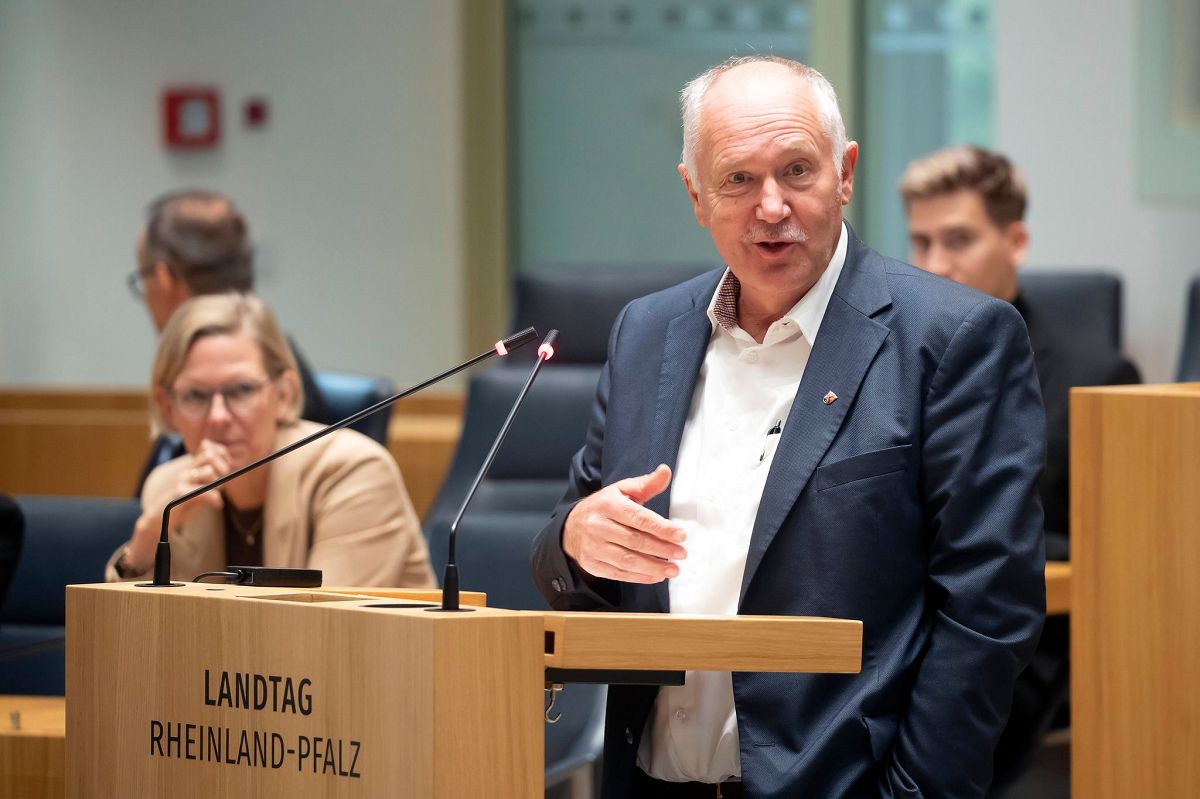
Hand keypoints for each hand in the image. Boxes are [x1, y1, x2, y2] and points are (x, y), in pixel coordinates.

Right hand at [125, 440, 231, 571]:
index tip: (226, 471)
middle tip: (222, 483)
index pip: (209, 448)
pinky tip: (217, 505)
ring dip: (218, 484)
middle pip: (210, 455)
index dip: (223, 456)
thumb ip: (212, 480)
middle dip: (223, 468)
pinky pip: (203, 491)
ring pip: (209, 471)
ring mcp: (181, 480)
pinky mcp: (178, 493)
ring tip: (217, 495)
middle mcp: (186, 470)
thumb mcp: (200, 490)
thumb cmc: (181, 505)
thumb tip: (228, 471)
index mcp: (192, 467)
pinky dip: (214, 498)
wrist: (157, 521)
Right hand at [563, 464, 686, 583]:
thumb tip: (666, 471)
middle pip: (635, 540)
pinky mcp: (592, 564)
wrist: (571, 527)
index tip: (680, 535)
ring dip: (653, 566)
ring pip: (627, 560)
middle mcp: (598, 525)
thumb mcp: (621, 491)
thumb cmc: (603, 508)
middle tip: (681, 553)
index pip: (638, 518)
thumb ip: (646, 484)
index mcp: (607, 504)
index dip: (661, 528)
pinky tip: (656, 575)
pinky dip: (640, 577)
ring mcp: (593, 547)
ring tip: (673, 568)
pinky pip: (619, 573)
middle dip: (662, 549)